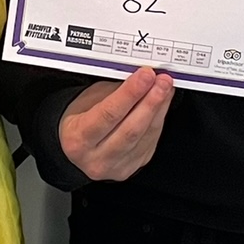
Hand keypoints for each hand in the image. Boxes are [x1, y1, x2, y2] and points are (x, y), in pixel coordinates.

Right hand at [59, 67, 173, 180]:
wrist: (77, 146)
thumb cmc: (80, 118)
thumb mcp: (88, 100)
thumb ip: (115, 92)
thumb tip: (142, 78)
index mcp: (78, 138)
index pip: (109, 114)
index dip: (130, 93)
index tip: (146, 75)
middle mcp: (96, 158)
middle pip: (131, 129)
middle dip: (151, 101)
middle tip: (163, 81)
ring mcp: (116, 167)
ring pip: (144, 136)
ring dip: (159, 109)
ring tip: (166, 88)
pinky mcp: (132, 167)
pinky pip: (150, 142)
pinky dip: (159, 120)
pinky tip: (162, 104)